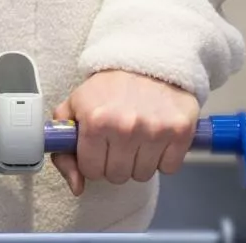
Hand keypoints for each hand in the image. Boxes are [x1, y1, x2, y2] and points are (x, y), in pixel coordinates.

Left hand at [51, 71, 200, 194]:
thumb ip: (65, 150)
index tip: (99, 146)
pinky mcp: (180, 131)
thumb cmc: (109, 87)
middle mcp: (125, 127)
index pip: (91, 170)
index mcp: (95, 121)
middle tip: (119, 139)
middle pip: (117, 176)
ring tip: (138, 136)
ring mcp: (154, 130)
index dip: (93, 160)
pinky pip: (169, 168)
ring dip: (139, 161)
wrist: (148, 59)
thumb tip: (77, 187)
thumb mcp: (75, 107)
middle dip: (115, 162)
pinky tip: (156, 137)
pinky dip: (164, 158)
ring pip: (142, 175)